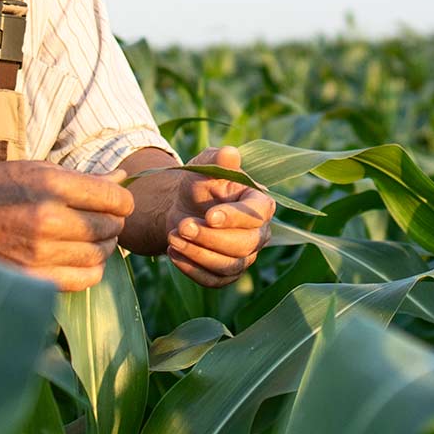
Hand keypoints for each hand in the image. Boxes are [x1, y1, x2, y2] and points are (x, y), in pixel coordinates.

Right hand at [0, 161, 134, 291]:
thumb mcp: (33, 169)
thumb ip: (79, 177)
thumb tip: (121, 176)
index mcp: (50, 185)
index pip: (113, 198)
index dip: (122, 200)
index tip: (116, 202)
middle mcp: (48, 218)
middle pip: (109, 226)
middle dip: (113, 222)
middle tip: (104, 220)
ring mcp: (40, 252)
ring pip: (99, 254)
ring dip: (104, 247)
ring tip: (92, 239)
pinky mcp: (32, 277)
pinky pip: (83, 279)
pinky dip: (91, 270)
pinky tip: (81, 259)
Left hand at [164, 146, 274, 287]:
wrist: (182, 209)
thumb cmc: (200, 184)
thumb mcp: (205, 166)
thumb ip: (218, 160)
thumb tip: (230, 153)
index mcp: (260, 204)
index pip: (257, 215)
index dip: (235, 217)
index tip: (209, 215)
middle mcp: (259, 234)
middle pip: (244, 245)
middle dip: (210, 238)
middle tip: (182, 226)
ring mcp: (245, 257)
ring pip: (229, 266)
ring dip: (198, 254)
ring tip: (172, 238)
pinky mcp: (227, 274)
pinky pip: (215, 280)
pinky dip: (192, 270)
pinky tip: (173, 254)